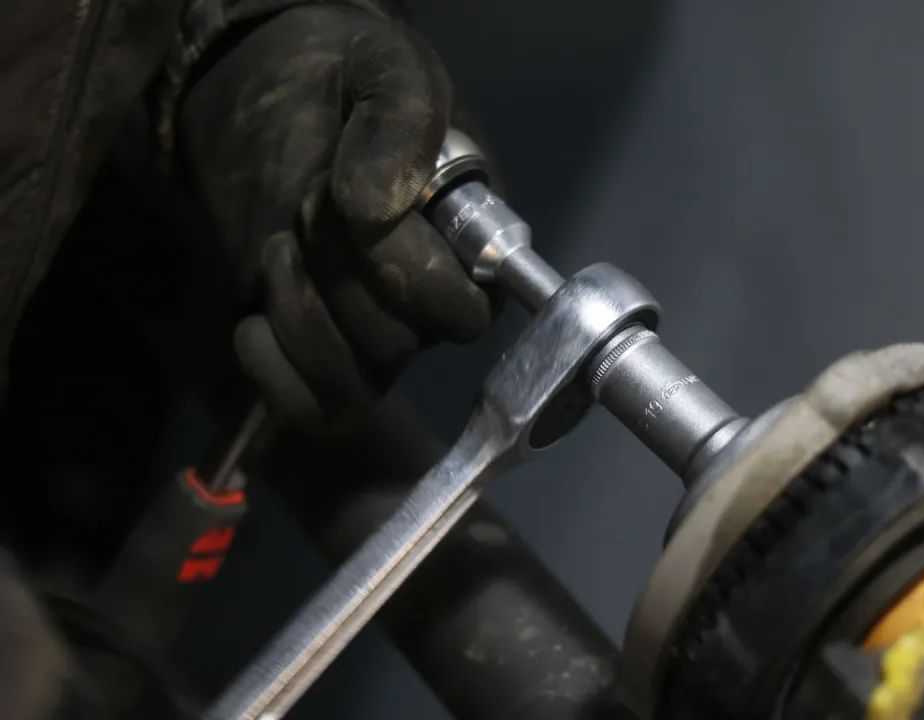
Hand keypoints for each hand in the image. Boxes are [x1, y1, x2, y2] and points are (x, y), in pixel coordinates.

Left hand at [180, 4, 491, 430]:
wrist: (275, 100)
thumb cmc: (347, 84)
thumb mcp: (385, 72)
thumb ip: (399, 123)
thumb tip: (376, 208)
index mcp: (470, 248)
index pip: (463, 312)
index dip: (406, 272)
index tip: (350, 200)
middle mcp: (429, 308)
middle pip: (399, 346)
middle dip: (337, 275)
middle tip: (305, 206)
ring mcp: (372, 338)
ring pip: (356, 384)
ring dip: (301, 317)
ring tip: (277, 250)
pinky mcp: (317, 355)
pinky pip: (311, 411)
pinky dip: (273, 374)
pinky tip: (251, 318)